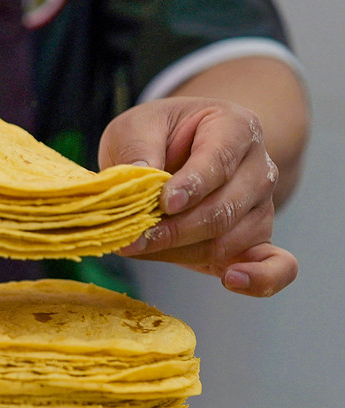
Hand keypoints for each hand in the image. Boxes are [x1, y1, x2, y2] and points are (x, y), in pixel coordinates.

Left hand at [98, 97, 297, 296]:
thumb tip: (140, 178)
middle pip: (223, 210)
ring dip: (181, 252)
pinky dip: (260, 279)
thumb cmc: (156, 137)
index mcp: (236, 128)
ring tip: (141, 249)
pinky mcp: (256, 239)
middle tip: (130, 239)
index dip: (192, 185)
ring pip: (228, 241)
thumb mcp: (136, 127)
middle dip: (173, 230)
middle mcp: (258, 168)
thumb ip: (137, 148)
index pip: (219, 161)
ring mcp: (261, 206)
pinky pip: (277, 265)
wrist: (175, 150)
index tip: (163, 204)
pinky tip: (231, 280)